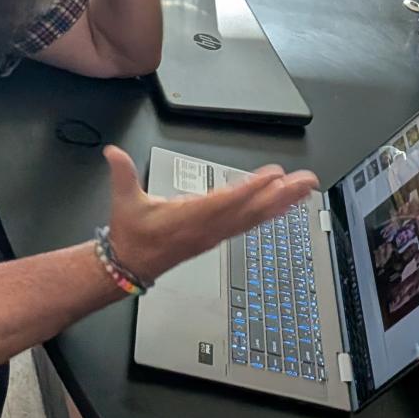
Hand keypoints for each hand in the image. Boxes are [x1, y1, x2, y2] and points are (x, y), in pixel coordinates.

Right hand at [104, 146, 318, 283]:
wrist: (131, 265)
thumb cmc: (132, 234)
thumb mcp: (124, 201)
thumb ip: (122, 173)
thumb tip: (112, 153)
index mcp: (188, 218)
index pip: (225, 201)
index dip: (250, 189)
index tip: (273, 176)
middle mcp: (208, 227)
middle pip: (251, 209)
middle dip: (281, 194)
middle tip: (306, 180)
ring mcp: (216, 234)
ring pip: (255, 217)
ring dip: (282, 203)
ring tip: (304, 188)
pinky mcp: (218, 236)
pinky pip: (250, 224)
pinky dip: (270, 213)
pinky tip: (285, 206)